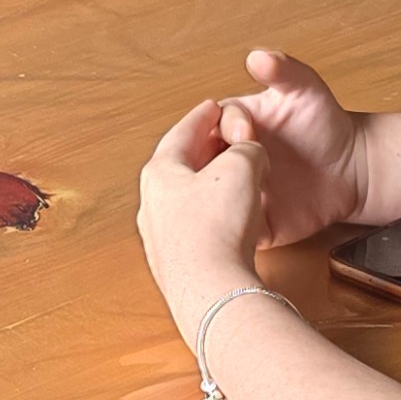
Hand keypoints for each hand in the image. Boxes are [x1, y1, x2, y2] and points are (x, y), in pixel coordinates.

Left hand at [137, 97, 268, 345]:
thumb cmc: (218, 228)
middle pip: (182, 167)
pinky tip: (235, 223)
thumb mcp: (240, 168)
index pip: (181, 133)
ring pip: (189, 200)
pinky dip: (216, 218)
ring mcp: (161, 238)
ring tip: (238, 182)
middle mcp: (152, 204)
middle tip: (228, 141)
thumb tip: (247, 154)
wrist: (212, 292)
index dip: (203, 116)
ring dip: (213, 187)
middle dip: (207, 152)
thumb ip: (245, 149)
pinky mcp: (178, 265)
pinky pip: (198, 231)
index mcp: (159, 173)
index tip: (215, 107)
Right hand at [214, 48, 381, 242]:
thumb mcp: (306, 90)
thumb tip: (257, 57)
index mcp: (231, 127)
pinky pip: (238, 233)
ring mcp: (240, 195)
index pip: (207, 129)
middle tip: (236, 171)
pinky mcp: (257, 224)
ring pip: (213, 205)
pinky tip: (254, 221)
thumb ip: (283, 71)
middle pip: (200, 170)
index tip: (246, 132)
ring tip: (246, 197)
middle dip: (210, 173)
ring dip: (221, 205)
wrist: (354, 169)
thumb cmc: (326, 124)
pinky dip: (240, 231)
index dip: (222, 130)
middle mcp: (228, 162)